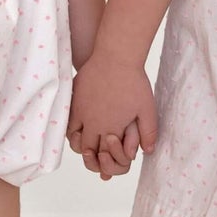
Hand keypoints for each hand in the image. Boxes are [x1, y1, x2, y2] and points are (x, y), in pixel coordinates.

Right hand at [67, 52, 157, 180]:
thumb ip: (149, 132)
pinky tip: (78, 126)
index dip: (105, 160)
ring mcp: (80, 111)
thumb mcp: (147, 109)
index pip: (103, 155)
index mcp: (111, 128)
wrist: (116, 57)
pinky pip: (67, 121)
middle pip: (86, 149)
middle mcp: (93, 123)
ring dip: (80, 142)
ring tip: (87, 140)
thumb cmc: (134, 82)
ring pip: (73, 137)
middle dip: (91, 155)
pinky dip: (71, 128)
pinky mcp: (73, 99)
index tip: (107, 157)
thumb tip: (148, 151)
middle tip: (96, 153)